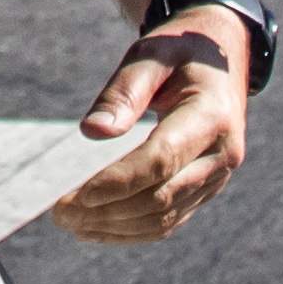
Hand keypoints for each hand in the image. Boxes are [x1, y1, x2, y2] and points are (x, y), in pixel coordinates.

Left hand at [51, 14, 249, 242]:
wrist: (223, 58)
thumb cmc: (180, 51)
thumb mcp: (152, 53)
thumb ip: (124, 91)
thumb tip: (91, 132)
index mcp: (213, 115)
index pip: (162, 159)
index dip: (119, 181)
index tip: (77, 194)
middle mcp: (222, 154)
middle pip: (161, 197)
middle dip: (107, 210)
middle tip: (59, 213)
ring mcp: (217, 177)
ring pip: (163, 218)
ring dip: (114, 227)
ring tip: (70, 222)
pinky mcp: (205, 190)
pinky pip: (168, 222)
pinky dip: (130, 232)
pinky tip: (95, 228)